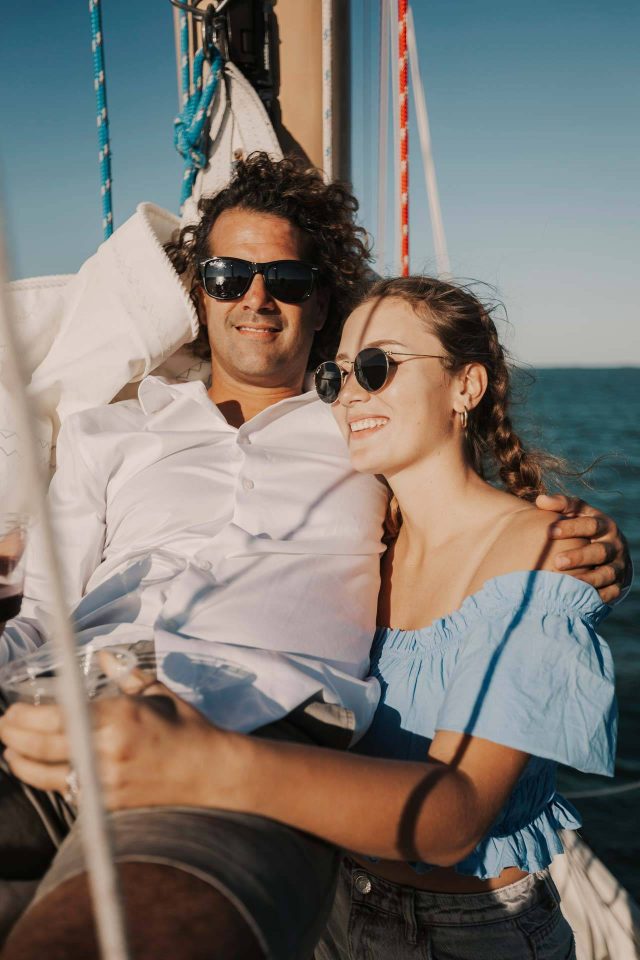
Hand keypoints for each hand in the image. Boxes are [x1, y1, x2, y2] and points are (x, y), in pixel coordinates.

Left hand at [0, 656, 248, 810]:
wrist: (210, 772)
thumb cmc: (185, 727)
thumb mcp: (157, 693)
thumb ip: (125, 675)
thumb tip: (102, 656)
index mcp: (119, 717)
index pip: (57, 717)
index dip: (26, 716)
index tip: (12, 710)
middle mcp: (107, 750)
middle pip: (43, 746)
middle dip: (14, 736)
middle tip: (3, 726)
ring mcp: (106, 782)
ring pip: (48, 775)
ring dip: (22, 763)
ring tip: (10, 752)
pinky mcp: (108, 804)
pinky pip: (68, 792)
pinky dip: (48, 780)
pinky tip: (38, 771)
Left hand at [536, 494, 629, 602]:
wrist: (609, 551)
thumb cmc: (583, 528)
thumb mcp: (576, 513)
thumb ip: (561, 504)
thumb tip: (540, 500)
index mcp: (603, 525)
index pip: (590, 525)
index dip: (571, 527)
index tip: (549, 531)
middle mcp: (614, 545)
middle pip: (599, 552)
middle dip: (579, 557)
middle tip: (557, 562)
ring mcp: (617, 565)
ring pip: (606, 574)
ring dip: (588, 579)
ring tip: (568, 582)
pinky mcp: (618, 584)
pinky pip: (610, 592)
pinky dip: (597, 596)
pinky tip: (580, 598)